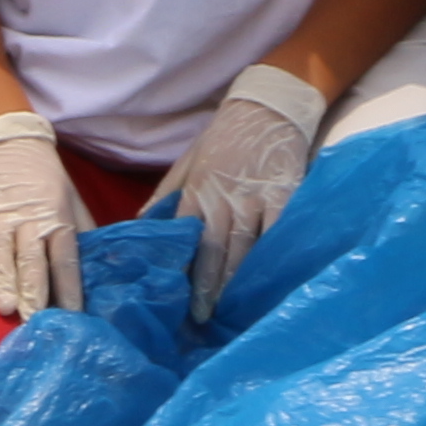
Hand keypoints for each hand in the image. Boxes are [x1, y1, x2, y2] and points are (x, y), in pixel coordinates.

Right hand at [0, 110, 82, 316]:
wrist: (7, 137)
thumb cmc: (43, 175)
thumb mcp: (70, 197)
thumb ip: (82, 229)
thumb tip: (100, 263)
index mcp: (56, 217)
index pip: (65, 258)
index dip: (69, 288)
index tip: (72, 316)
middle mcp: (28, 218)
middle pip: (32, 258)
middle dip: (34, 291)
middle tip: (35, 320)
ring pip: (0, 251)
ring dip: (2, 279)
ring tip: (5, 308)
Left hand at [151, 63, 323, 308]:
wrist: (267, 106)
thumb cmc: (222, 138)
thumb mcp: (186, 163)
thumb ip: (164, 197)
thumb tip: (139, 229)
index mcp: (197, 191)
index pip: (185, 239)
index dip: (181, 271)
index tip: (175, 300)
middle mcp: (224, 198)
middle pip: (215, 250)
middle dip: (208, 287)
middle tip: (202, 319)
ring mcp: (256, 198)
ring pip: (246, 248)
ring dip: (238, 282)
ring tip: (232, 312)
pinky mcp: (285, 196)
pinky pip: (279, 233)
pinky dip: (273, 259)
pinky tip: (269, 282)